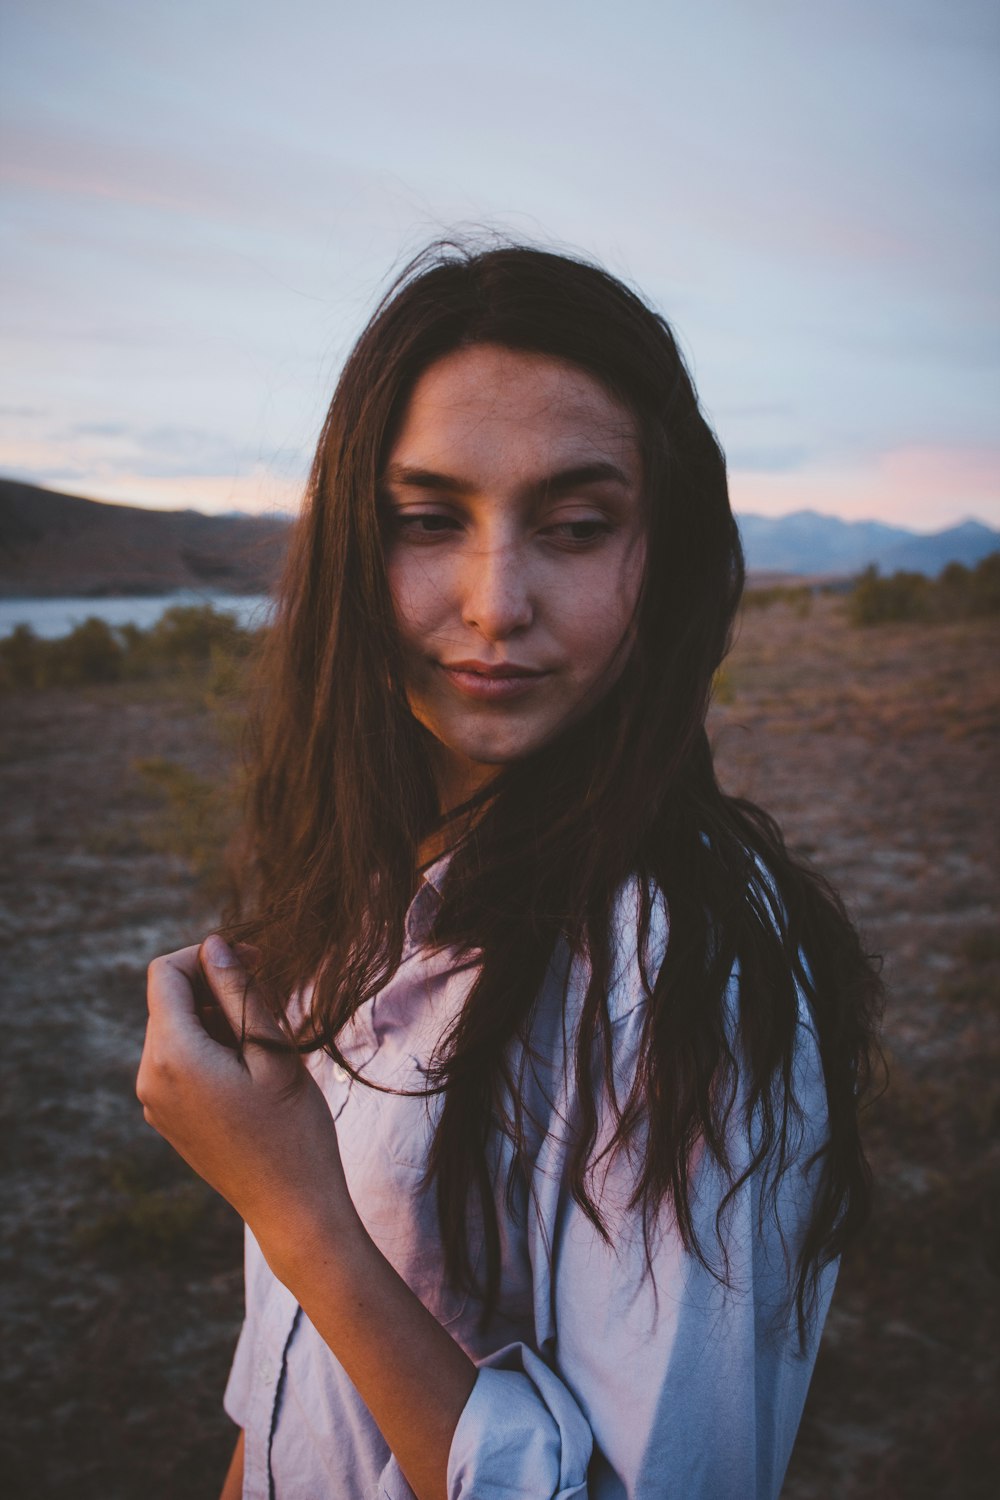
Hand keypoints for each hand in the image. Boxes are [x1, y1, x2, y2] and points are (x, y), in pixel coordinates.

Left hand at [137, 936, 360, 1274]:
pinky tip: (250, 1069)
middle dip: (214, 986)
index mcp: (172, 1057)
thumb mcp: (273, 1050)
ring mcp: (153, 1102)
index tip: (256, 961)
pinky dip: (208, 1047)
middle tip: (271, 996)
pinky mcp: (166, 1117)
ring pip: (174, 1029)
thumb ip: (239, 992)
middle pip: (168, 1000)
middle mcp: (149, 1077)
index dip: (207, 955)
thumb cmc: (293, 1129)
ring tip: (265, 1040)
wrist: (292, 1208)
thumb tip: (213, 945)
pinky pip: (177, 1061)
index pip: (164, 973)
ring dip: (215, 1017)